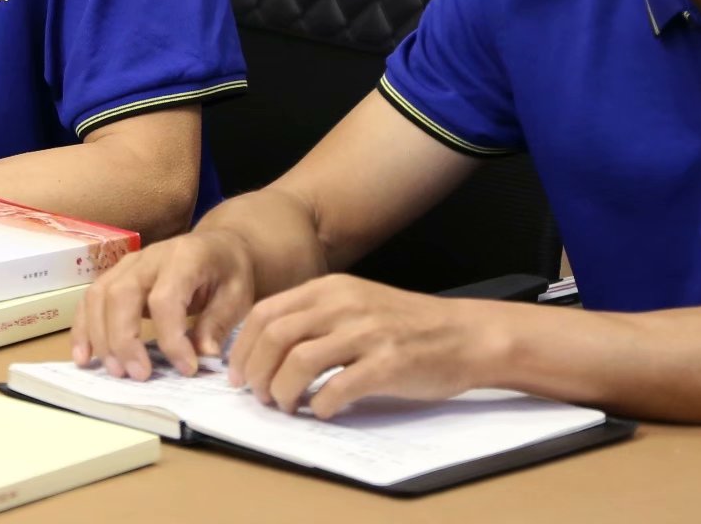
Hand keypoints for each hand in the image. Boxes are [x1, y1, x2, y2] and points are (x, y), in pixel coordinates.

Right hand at [71, 229, 256, 379]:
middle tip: (138, 375)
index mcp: (185, 258)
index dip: (170, 338)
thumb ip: (217, 324)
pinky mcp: (115, 276)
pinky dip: (82, 328)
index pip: (165, 298)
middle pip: (121, 294)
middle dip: (124, 339)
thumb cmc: (228, 272)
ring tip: (115, 372)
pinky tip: (83, 357)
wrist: (217, 246)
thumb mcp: (237, 296)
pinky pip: (89, 299)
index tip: (186, 369)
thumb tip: (203, 354)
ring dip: (100, 337)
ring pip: (99, 296)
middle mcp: (150, 257)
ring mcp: (128, 265)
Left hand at [227, 274, 501, 418]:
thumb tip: (266, 349)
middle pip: (275, 337)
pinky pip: (338, 389)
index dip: (242, 347)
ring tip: (285, 407)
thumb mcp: (355, 303)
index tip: (237, 374)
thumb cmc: (406, 324)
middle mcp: (343, 305)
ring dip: (282, 392)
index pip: (265, 313)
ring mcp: (366, 334)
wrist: (463, 334)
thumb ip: (316, 317)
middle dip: (256, 372)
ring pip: (299, 362)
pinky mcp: (388, 365)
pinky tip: (323, 411)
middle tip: (258, 396)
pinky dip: (320, 406)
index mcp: (330, 289)